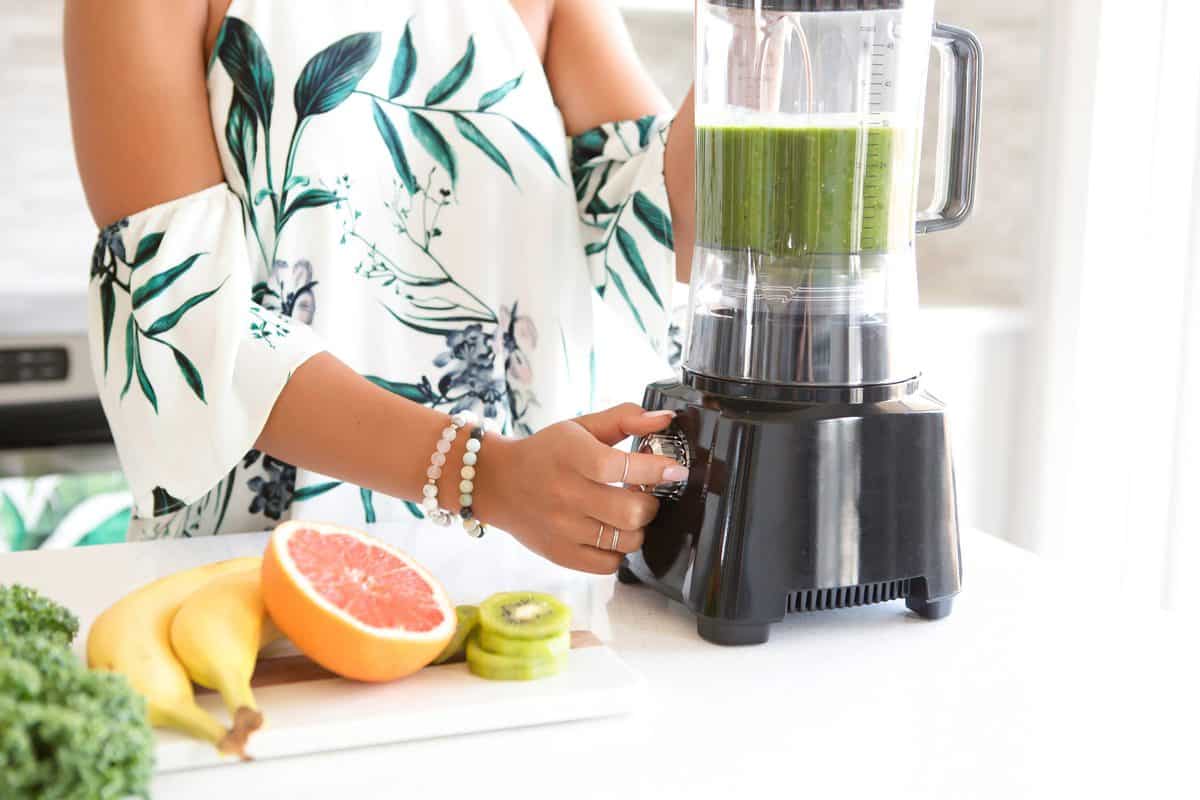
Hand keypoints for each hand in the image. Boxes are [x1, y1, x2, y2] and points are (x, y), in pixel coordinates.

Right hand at [472, 403, 684, 573]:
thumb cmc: (546, 452)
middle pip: (631, 512)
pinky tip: (609, 532)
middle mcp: (565, 494)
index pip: (621, 467)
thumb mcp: (580, 427)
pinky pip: (609, 564)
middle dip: (650, 502)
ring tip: (626, 512)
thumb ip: (624, 419)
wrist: (498, 483)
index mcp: (571, 456)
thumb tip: (665, 420)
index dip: (656, 469)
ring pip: (626, 541)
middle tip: (643, 493)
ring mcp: (563, 529)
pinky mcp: (561, 554)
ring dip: (637, 527)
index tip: (675, 469)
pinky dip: (618, 550)